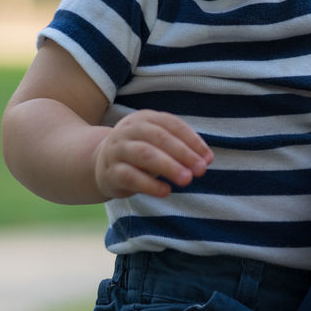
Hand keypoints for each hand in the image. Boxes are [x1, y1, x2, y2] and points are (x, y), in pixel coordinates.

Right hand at [94, 109, 212, 199]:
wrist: (101, 165)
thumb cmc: (141, 153)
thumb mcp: (159, 144)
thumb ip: (181, 148)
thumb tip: (206, 160)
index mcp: (144, 118)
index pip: (172, 124)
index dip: (192, 140)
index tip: (208, 158)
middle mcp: (128, 130)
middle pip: (159, 137)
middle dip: (183, 153)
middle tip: (201, 170)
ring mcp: (117, 150)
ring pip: (144, 154)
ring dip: (169, 166)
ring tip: (187, 179)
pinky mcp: (110, 172)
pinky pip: (130, 176)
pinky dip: (150, 185)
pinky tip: (166, 191)